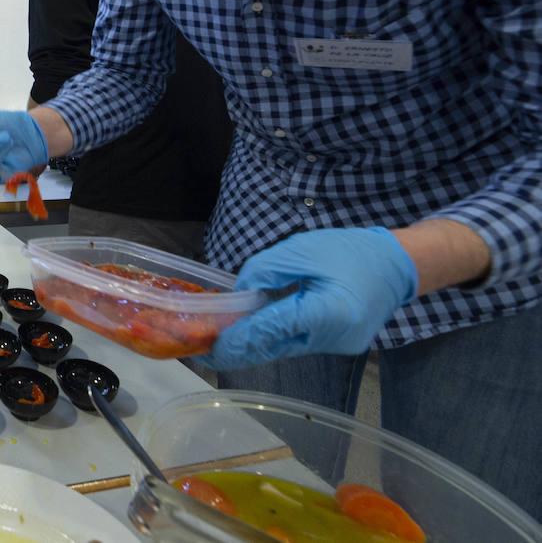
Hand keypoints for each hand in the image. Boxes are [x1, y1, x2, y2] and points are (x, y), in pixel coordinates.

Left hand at [195, 227, 418, 370]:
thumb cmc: (351, 251)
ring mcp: (338, 345)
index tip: (211, 347)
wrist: (398, 265)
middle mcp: (332, 336)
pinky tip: (252, 332)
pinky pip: (298, 343)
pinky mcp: (339, 345)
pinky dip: (274, 338)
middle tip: (204, 352)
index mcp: (326, 312)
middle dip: (238, 350)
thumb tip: (239, 293)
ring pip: (284, 348)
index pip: (271, 330)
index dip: (237, 338)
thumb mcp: (300, 250)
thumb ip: (264, 271)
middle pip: (274, 347)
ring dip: (254, 343)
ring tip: (219, 340)